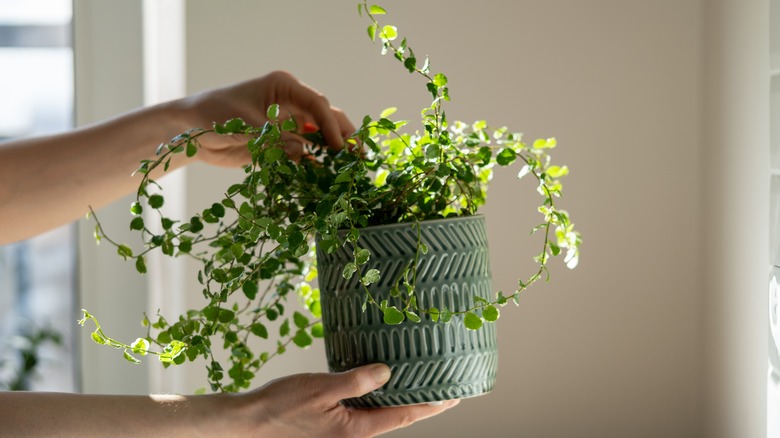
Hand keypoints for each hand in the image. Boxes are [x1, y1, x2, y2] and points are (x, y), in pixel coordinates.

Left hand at [177, 70, 354, 165]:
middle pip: (326, 117)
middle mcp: (290, 103)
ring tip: (350, 169)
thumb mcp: (243, 126)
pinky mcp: (281, 143)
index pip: (317, 103)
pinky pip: (304, 153)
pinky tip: (326, 178)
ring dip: (333, 151)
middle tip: (358, 156)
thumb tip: (304, 154)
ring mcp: (287, 123)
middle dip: (343, 135)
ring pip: (319, 136)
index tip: (338, 146)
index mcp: (283, 87)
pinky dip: (315, 164)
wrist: (189, 132)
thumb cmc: (212, 116)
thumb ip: (274, 140)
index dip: (331, 124)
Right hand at [235, 363, 459, 436]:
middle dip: (422, 403)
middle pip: (397, 417)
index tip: (454, 396)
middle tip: (444, 387)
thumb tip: (388, 372)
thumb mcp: (323, 388)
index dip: (431, 405)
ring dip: (400, 400)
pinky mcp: (332, 425)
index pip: (405, 415)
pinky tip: (380, 384)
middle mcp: (354, 435)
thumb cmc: (282, 406)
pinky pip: (363, 411)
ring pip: (381, 414)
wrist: (250, 422)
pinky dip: (377, 398)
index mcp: (357, 430)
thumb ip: (358, 381)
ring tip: (419, 382)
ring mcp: (343, 432)